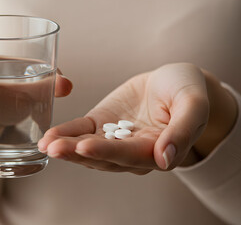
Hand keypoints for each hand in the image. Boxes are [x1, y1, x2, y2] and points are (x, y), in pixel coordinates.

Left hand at [38, 63, 236, 173]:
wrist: (173, 81)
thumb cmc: (188, 91)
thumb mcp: (193, 105)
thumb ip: (181, 132)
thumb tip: (165, 160)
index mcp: (158, 152)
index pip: (129, 155)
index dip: (107, 152)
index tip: (85, 147)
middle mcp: (133, 153)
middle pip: (103, 157)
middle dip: (77, 153)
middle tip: (54, 148)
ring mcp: (115, 140)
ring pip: (88, 148)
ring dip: (67, 146)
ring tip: (47, 143)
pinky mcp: (101, 125)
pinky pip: (82, 131)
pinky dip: (66, 133)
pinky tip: (49, 135)